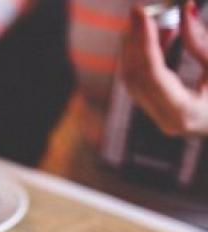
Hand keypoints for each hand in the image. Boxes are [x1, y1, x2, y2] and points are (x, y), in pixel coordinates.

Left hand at [121, 1, 207, 135]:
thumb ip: (202, 42)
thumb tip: (186, 9)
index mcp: (185, 112)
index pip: (153, 74)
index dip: (146, 42)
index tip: (143, 15)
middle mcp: (166, 118)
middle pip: (136, 75)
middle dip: (135, 41)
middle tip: (139, 11)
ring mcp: (159, 117)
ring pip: (134, 78)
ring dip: (138, 46)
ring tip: (152, 19)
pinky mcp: (158, 110)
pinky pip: (141, 80)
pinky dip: (145, 56)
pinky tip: (162, 35)